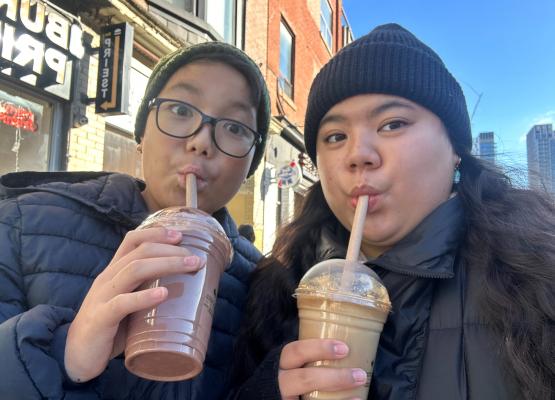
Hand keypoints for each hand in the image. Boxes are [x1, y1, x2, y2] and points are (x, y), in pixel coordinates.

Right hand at [65, 227, 203, 382]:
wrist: (77, 355)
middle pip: (140, 253)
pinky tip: (163, 295)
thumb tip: (187, 284)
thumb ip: (147, 289)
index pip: (132, 240)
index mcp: (114, 271)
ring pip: (134, 270)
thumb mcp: (129, 300)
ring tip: (190, 266)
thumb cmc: (111, 326)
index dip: (156, 233)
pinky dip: (144, 297)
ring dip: (166, 265)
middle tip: (196, 258)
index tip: (181, 236)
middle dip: (171, 250)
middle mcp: (107, 278)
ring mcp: (102, 297)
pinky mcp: (101, 319)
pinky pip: (122, 303)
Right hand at [278, 339, 366, 399]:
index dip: (318, 348)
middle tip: (359, 374)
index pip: (295, 351)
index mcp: (284, 362)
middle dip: (334, 377)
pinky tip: (356, 399)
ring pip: (309, 397)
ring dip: (339, 394)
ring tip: (360, 388)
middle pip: (303, 378)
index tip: (345, 348)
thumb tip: (351, 341)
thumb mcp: (301, 360)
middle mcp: (282, 381)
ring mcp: (288, 397)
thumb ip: (316, 353)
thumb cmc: (300, 372)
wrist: (287, 391)